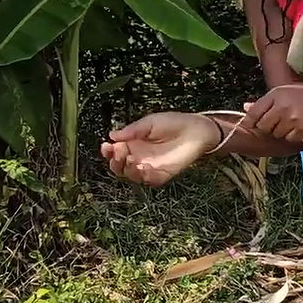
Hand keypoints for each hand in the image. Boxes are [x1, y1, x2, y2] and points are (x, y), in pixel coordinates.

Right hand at [99, 112, 219, 186]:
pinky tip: (143, 167)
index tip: (106, 146)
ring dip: (127, 169)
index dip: (108, 151)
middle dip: (115, 161)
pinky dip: (143, 176)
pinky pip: (148, 180)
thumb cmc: (174, 123)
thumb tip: (113, 135)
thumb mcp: (150, 122)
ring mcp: (149, 167)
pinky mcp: (162, 174)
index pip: (114, 152)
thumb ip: (132, 130)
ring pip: (130, 175)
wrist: (196, 130)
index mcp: (133, 144)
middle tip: (120, 151)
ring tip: (131, 159)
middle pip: (119, 167)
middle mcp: (138, 157)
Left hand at [239, 82, 302, 143]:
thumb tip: (245, 108)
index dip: (249, 121)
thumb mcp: (280, 92)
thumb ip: (263, 102)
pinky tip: (297, 127)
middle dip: (267, 126)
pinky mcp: (302, 129)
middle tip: (277, 121)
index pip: (253, 113)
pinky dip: (292, 136)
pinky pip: (289, 139)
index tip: (250, 125)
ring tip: (289, 122)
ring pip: (276, 134)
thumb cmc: (301, 94)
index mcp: (274, 96)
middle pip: (263, 127)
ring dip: (280, 131)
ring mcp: (292, 119)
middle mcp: (282, 107)